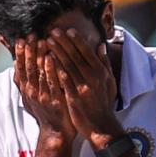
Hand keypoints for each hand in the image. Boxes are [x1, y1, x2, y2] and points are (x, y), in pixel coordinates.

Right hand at [13, 36, 75, 141]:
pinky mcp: (55, 101)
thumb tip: (15, 64)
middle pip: (28, 68)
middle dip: (29, 50)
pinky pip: (52, 82)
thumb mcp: (30, 97)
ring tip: (41, 41)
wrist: (56, 133)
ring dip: (39, 56)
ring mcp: (43, 96)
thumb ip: (23, 80)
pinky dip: (50, 69)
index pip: (21, 68)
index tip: (21, 38)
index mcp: (26, 89)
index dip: (20, 53)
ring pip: (39, 73)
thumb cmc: (45, 112)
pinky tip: (51, 57)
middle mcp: (31, 92)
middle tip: (31, 35)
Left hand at [46, 28, 120, 143]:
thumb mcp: (110, 82)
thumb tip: (100, 46)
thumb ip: (104, 63)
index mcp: (101, 73)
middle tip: (53, 31)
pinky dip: (54, 69)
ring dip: (56, 52)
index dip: (78, 41)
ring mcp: (82, 88)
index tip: (69, 30)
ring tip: (47, 41)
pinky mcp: (73, 97)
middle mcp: (92, 78)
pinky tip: (46, 60)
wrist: (101, 126)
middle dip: (64, 42)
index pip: (88, 52)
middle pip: (76, 56)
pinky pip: (62, 80)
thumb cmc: (105, 103)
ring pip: (67, 66)